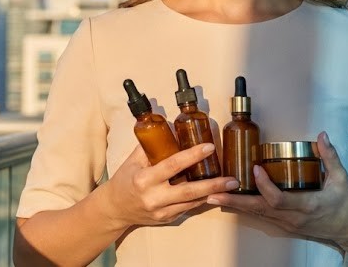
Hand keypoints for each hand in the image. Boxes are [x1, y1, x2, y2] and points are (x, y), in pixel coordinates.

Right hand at [99, 143, 238, 230]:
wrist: (114, 209)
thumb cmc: (124, 180)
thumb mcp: (133, 160)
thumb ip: (150, 146)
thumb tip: (169, 128)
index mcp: (145, 179)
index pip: (172, 165)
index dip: (192, 156)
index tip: (209, 147)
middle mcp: (154, 197)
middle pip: (189, 190)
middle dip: (213, 185)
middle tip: (232, 179)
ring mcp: (161, 211)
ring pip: (192, 202)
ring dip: (212, 193)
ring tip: (229, 186)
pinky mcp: (166, 219)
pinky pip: (187, 208)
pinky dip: (200, 200)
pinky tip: (213, 193)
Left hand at [205, 132, 347, 242]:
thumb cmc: (344, 203)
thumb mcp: (341, 179)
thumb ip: (330, 157)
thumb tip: (322, 135)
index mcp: (307, 205)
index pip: (280, 199)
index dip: (265, 185)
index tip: (255, 169)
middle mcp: (293, 217)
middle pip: (260, 210)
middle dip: (236, 201)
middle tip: (214, 192)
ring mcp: (287, 223)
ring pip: (257, 214)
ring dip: (235, 205)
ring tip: (213, 196)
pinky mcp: (283, 225)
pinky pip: (261, 215)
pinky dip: (244, 208)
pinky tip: (229, 200)